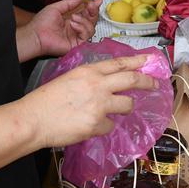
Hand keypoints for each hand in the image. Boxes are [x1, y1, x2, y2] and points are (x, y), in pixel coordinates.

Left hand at [20, 0, 99, 58]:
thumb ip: (69, 3)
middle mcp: (75, 29)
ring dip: (84, 20)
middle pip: (92, 21)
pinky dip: (81, 28)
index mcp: (71, 21)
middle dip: (93, 12)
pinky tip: (73, 24)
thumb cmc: (41, 24)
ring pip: (91, 28)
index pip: (86, 14)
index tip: (96, 1)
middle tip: (92, 6)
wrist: (36, 35)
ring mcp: (76, 37)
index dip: (92, 8)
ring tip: (73, 17)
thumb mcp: (56, 8)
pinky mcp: (76, 45)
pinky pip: (86, 36)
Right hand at [24, 55, 157, 147]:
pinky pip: (110, 125)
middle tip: (155, 84)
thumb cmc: (46, 99)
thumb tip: (107, 84)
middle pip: (132, 79)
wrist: (33, 119)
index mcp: (89, 71)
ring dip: (124, 107)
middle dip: (147, 81)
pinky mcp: (97, 124)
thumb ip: (90, 79)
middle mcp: (97, 84)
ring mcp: (99, 104)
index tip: (150, 61)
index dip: (137, 61)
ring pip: (127, 104)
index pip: (119, 63)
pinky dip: (103, 126)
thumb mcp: (69, 79)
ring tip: (112, 110)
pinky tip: (89, 125)